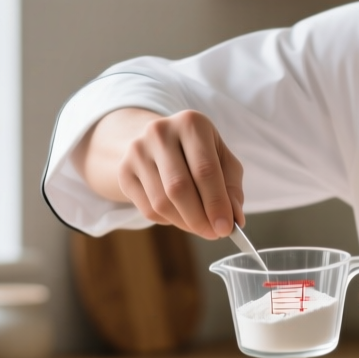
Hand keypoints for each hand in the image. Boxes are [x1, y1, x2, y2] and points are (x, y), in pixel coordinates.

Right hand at [80, 108, 244, 238]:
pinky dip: (168, 220)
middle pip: (179, 187)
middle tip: (214, 233)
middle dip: (199, 218)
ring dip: (185, 223)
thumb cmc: (199, 153)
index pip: (204, 170)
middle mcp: (160, 132)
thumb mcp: (223, 161)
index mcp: (191, 124)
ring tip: (200, 225)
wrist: (159, 142)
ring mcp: (137, 151)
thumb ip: (231, 189)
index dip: (216, 203)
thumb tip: (234, 219)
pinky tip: (179, 214)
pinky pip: (148, 209)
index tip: (226, 228)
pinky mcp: (124, 171)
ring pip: (162, 202)